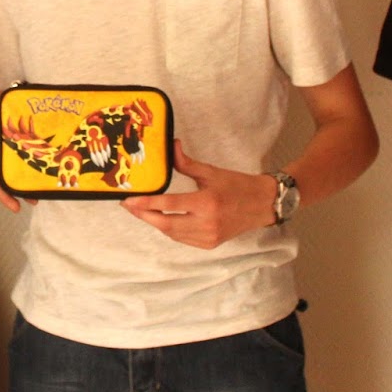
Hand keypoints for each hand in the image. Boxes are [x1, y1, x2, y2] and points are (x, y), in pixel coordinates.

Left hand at [122, 142, 274, 248]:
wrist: (262, 205)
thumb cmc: (237, 185)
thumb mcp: (211, 172)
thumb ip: (186, 163)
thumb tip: (171, 146)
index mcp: (207, 203)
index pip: (169, 205)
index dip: (146, 204)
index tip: (129, 200)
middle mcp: (207, 223)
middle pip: (165, 224)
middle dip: (144, 215)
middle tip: (129, 206)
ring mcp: (208, 237)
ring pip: (172, 234)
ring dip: (155, 222)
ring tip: (142, 211)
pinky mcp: (210, 244)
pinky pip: (182, 239)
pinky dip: (170, 230)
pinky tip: (162, 219)